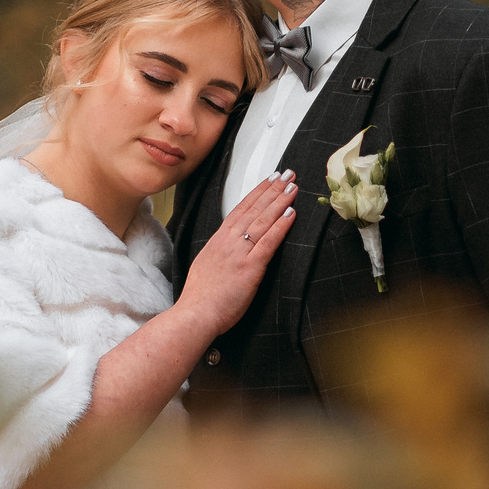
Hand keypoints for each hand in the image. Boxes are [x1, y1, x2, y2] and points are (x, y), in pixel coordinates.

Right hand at [179, 172, 297, 337]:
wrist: (195, 314)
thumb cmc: (201, 297)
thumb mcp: (206, 264)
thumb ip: (221, 252)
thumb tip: (230, 246)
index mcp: (218, 240)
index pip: (241, 208)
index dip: (257, 192)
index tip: (270, 179)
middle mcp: (229, 241)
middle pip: (254, 208)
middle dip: (272, 189)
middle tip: (288, 174)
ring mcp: (239, 252)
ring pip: (263, 220)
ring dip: (280, 201)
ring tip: (293, 187)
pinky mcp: (250, 267)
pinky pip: (269, 241)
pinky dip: (281, 225)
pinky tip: (292, 213)